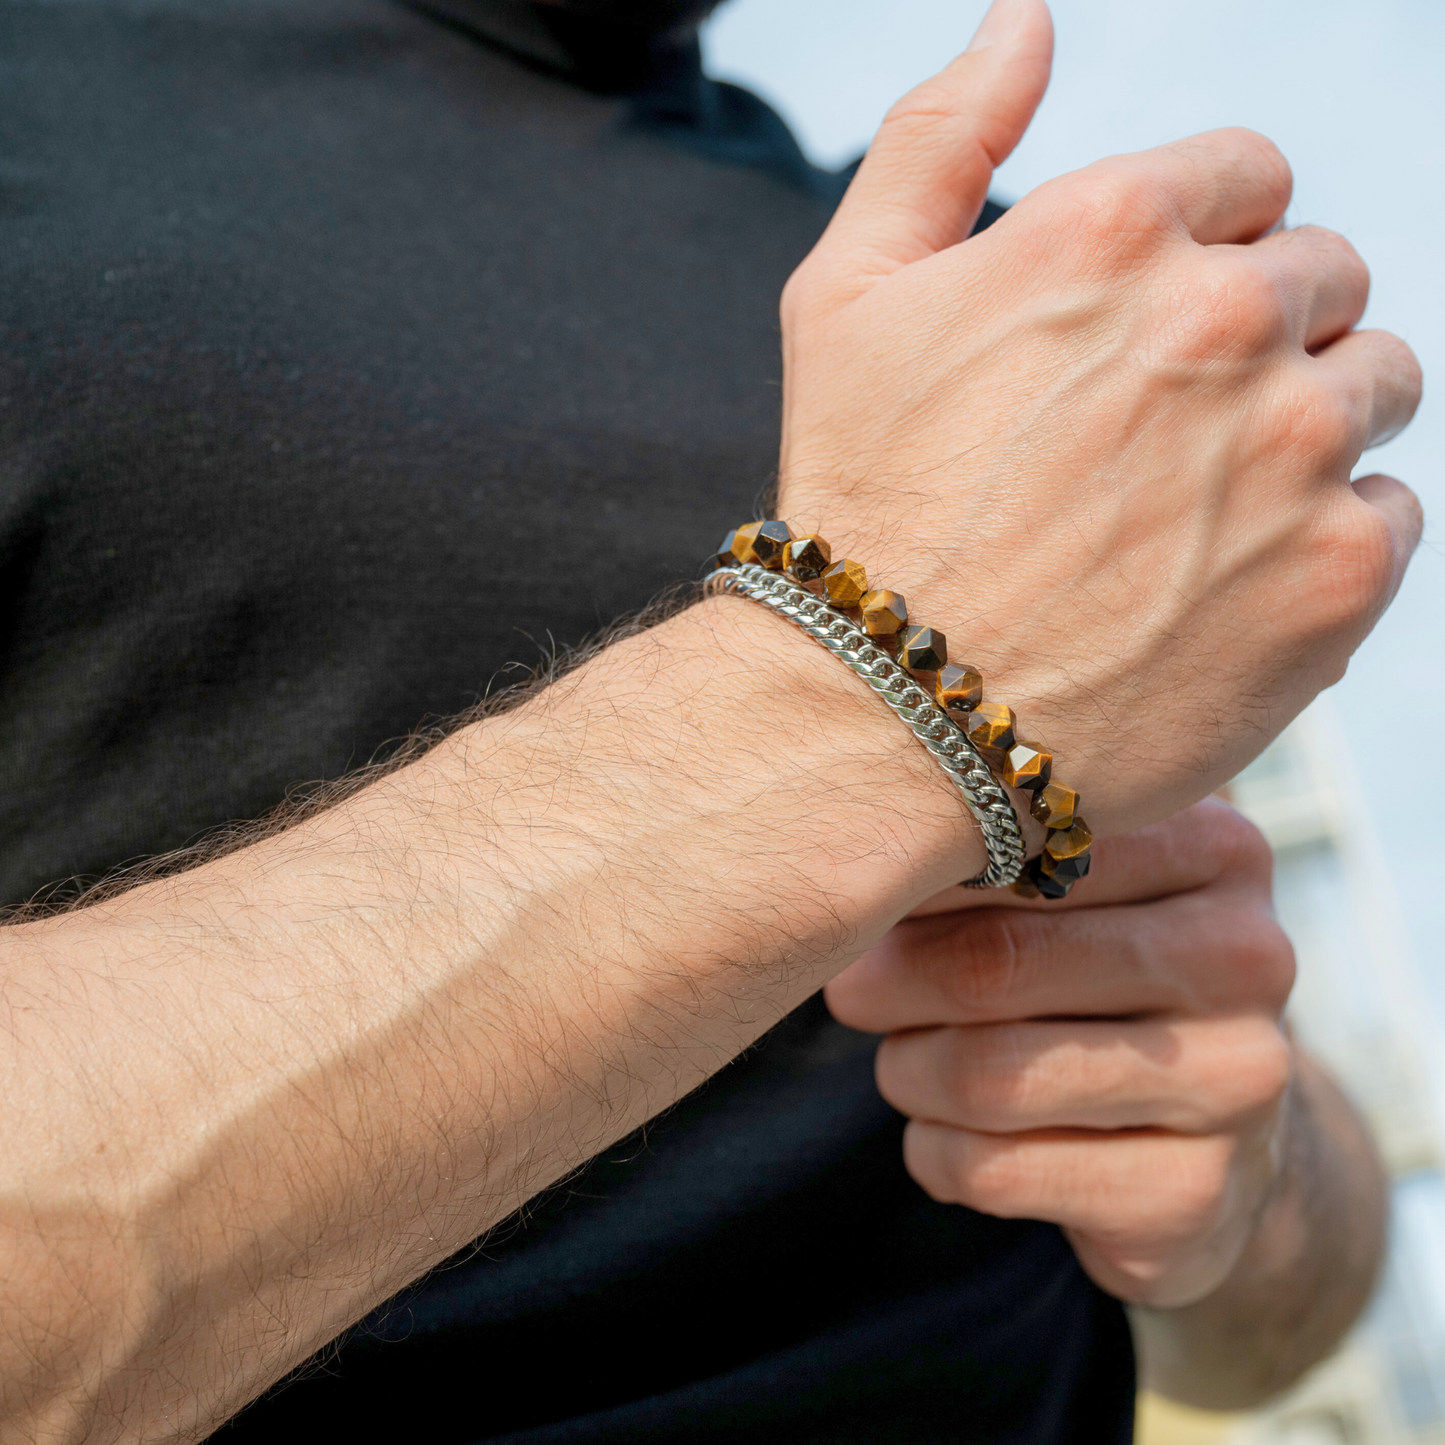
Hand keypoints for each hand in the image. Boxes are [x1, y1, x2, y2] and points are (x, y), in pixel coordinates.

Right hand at [776, 0, 1421, 833]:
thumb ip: (937, 139)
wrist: (888, 717)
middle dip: (1258, 337)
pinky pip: (1391, 514)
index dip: (1204, 249)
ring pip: (1375, 387)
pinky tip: (1222, 583)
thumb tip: (1022, 20)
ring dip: (1306, 429)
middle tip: (1165, 437)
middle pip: (1325, 278)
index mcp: (1112, 229)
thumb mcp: (845, 299)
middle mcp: (1221, 320)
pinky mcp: (1338, 575)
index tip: (1155, 328)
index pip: (1250, 178)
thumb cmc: (859, 512)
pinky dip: (1325, 539)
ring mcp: (1293, 448)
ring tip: (1198, 510)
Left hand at [824, 801, 1303, 1307]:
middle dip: (887, 984)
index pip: (1012, 847)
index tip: (857, 895)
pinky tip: (948, 1136)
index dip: (908, 880)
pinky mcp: (1194, 1195)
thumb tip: (842, 855)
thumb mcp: (1068, 888)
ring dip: (907, 1073)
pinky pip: (991, 1169)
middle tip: (855, 990)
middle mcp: (1247, 957)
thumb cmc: (1096, 971)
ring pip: (984, 1075)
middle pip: (990, 964)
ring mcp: (1237, 1083)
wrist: (1208, 1135)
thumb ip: (983, 849)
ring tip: (906, 1062)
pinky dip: (935, 1153)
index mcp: (1213, 847)